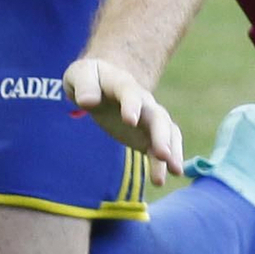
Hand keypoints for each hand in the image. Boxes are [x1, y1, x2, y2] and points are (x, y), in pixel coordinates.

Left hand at [64, 54, 183, 186]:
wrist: (102, 82)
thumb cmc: (88, 78)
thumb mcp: (80, 75)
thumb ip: (84, 86)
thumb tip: (88, 101)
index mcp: (121, 83)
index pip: (129, 91)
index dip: (131, 105)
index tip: (130, 121)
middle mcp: (142, 100)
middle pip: (157, 115)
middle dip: (161, 135)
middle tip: (163, 155)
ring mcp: (148, 117)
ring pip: (167, 132)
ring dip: (172, 150)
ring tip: (174, 171)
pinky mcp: (148, 135)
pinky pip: (162, 147)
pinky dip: (165, 162)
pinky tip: (164, 178)